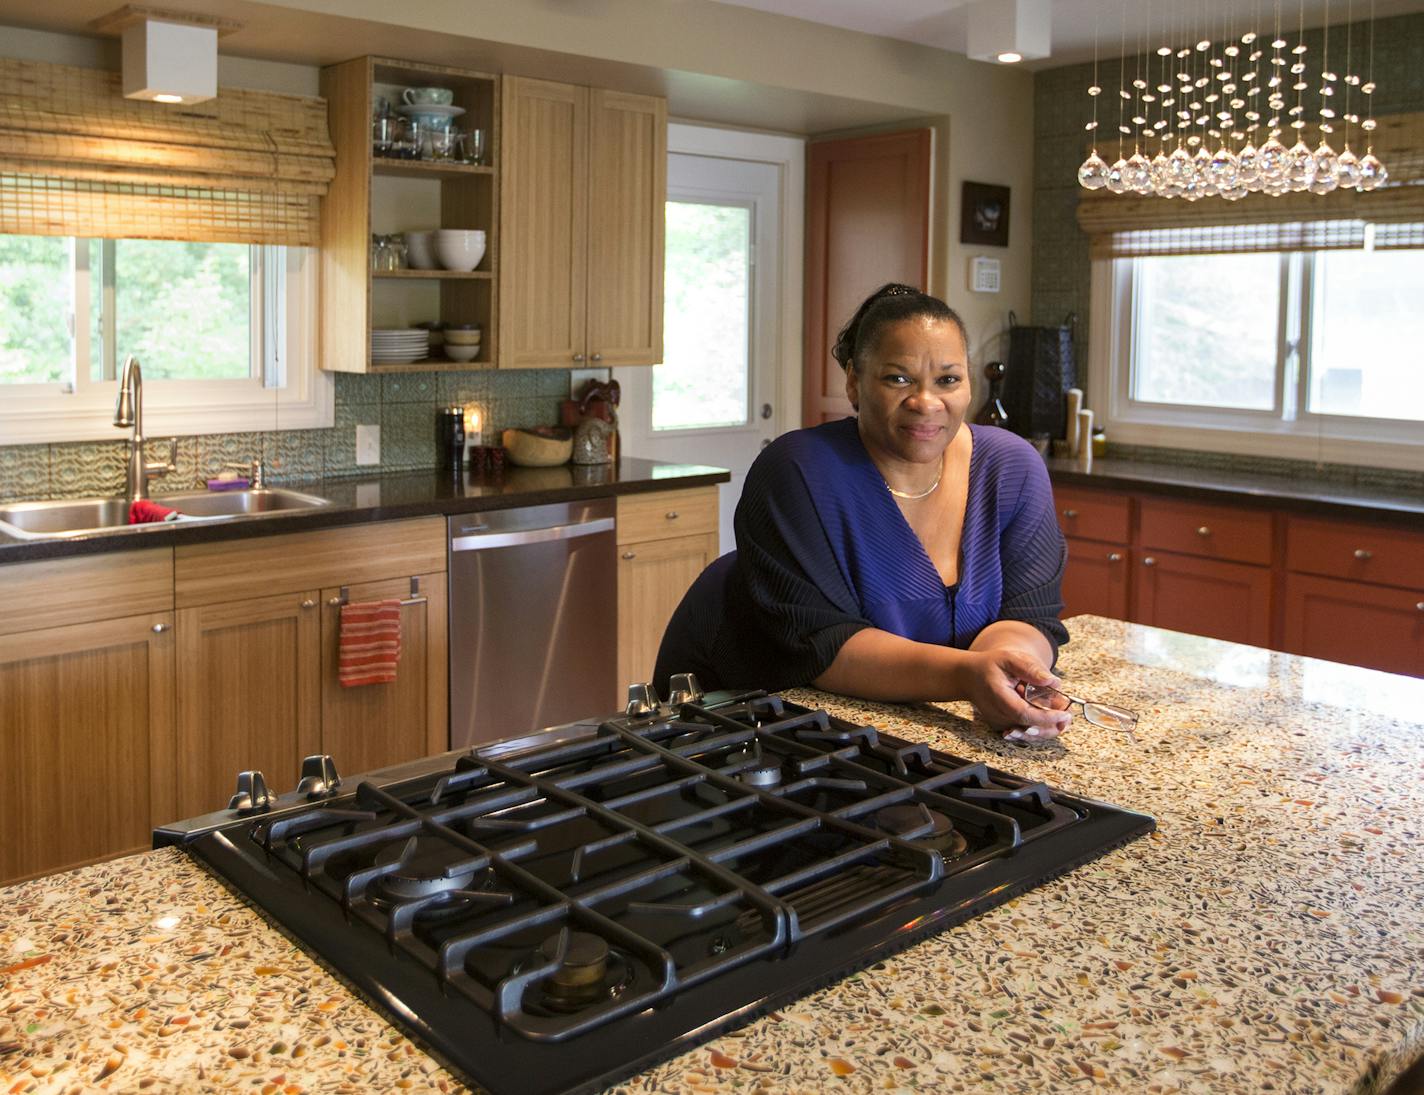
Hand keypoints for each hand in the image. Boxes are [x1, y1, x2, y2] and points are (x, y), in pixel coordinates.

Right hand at [953, 648, 1070, 738]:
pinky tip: (1050, 716)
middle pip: (1030, 729)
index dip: (1046, 718)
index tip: (1064, 714)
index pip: (1024, 714)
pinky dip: (1040, 726)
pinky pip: (1025, 731)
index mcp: (998, 697)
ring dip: (1048, 727)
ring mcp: (1000, 723)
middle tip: (1069, 716)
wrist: (970, 677)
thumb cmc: (990, 666)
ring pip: (1029, 734)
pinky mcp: (1004, 726)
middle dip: (1052, 725)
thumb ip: (1030, 669)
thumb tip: (1052, 682)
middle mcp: (998, 715)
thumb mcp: (1009, 658)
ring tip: (1061, 714)